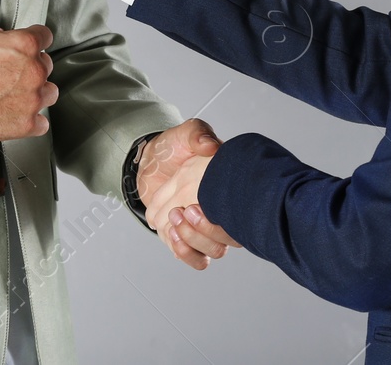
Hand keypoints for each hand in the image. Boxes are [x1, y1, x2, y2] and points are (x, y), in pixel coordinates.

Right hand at [0, 22, 57, 142]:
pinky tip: (17, 115)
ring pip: (49, 93)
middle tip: (12, 73)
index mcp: (23, 44)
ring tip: (17, 95)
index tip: (31, 46)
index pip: (45, 36)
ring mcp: (32, 99)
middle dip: (31, 67)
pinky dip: (31, 120)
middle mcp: (33, 71)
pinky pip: (41, 123)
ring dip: (36, 93)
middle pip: (46, 65)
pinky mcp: (25, 124)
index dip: (36, 39)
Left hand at [137, 120, 238, 268]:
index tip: (196, 205)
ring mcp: (206, 228)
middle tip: (183, 211)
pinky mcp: (189, 238)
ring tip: (174, 221)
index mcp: (226, 188)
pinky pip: (196, 259)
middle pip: (227, 239)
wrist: (152, 159)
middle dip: (203, 231)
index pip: (238, 213)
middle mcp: (222, 212)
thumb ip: (198, 135)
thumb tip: (211, 145)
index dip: (219, 217)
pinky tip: (172, 235)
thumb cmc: (174, 147)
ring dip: (193, 241)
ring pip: (214, 252)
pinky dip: (185, 252)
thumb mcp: (187, 133)